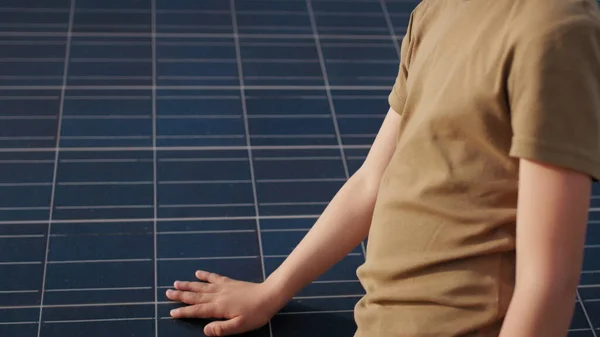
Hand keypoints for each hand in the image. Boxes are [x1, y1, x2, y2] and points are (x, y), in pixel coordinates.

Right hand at [166, 270, 284, 335]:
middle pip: (196, 296)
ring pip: (202, 286)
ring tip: (176, 283)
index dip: (184, 312)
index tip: (171, 312)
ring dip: (188, 285)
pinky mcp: (230, 282)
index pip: (197, 310)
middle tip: (167, 293)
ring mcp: (223, 287)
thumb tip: (204, 330)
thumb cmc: (256, 314)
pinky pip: (214, 277)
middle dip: (180, 296)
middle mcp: (218, 296)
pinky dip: (205, 275)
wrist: (270, 295)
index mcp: (219, 308)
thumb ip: (221, 329)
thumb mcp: (240, 326)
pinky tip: (198, 273)